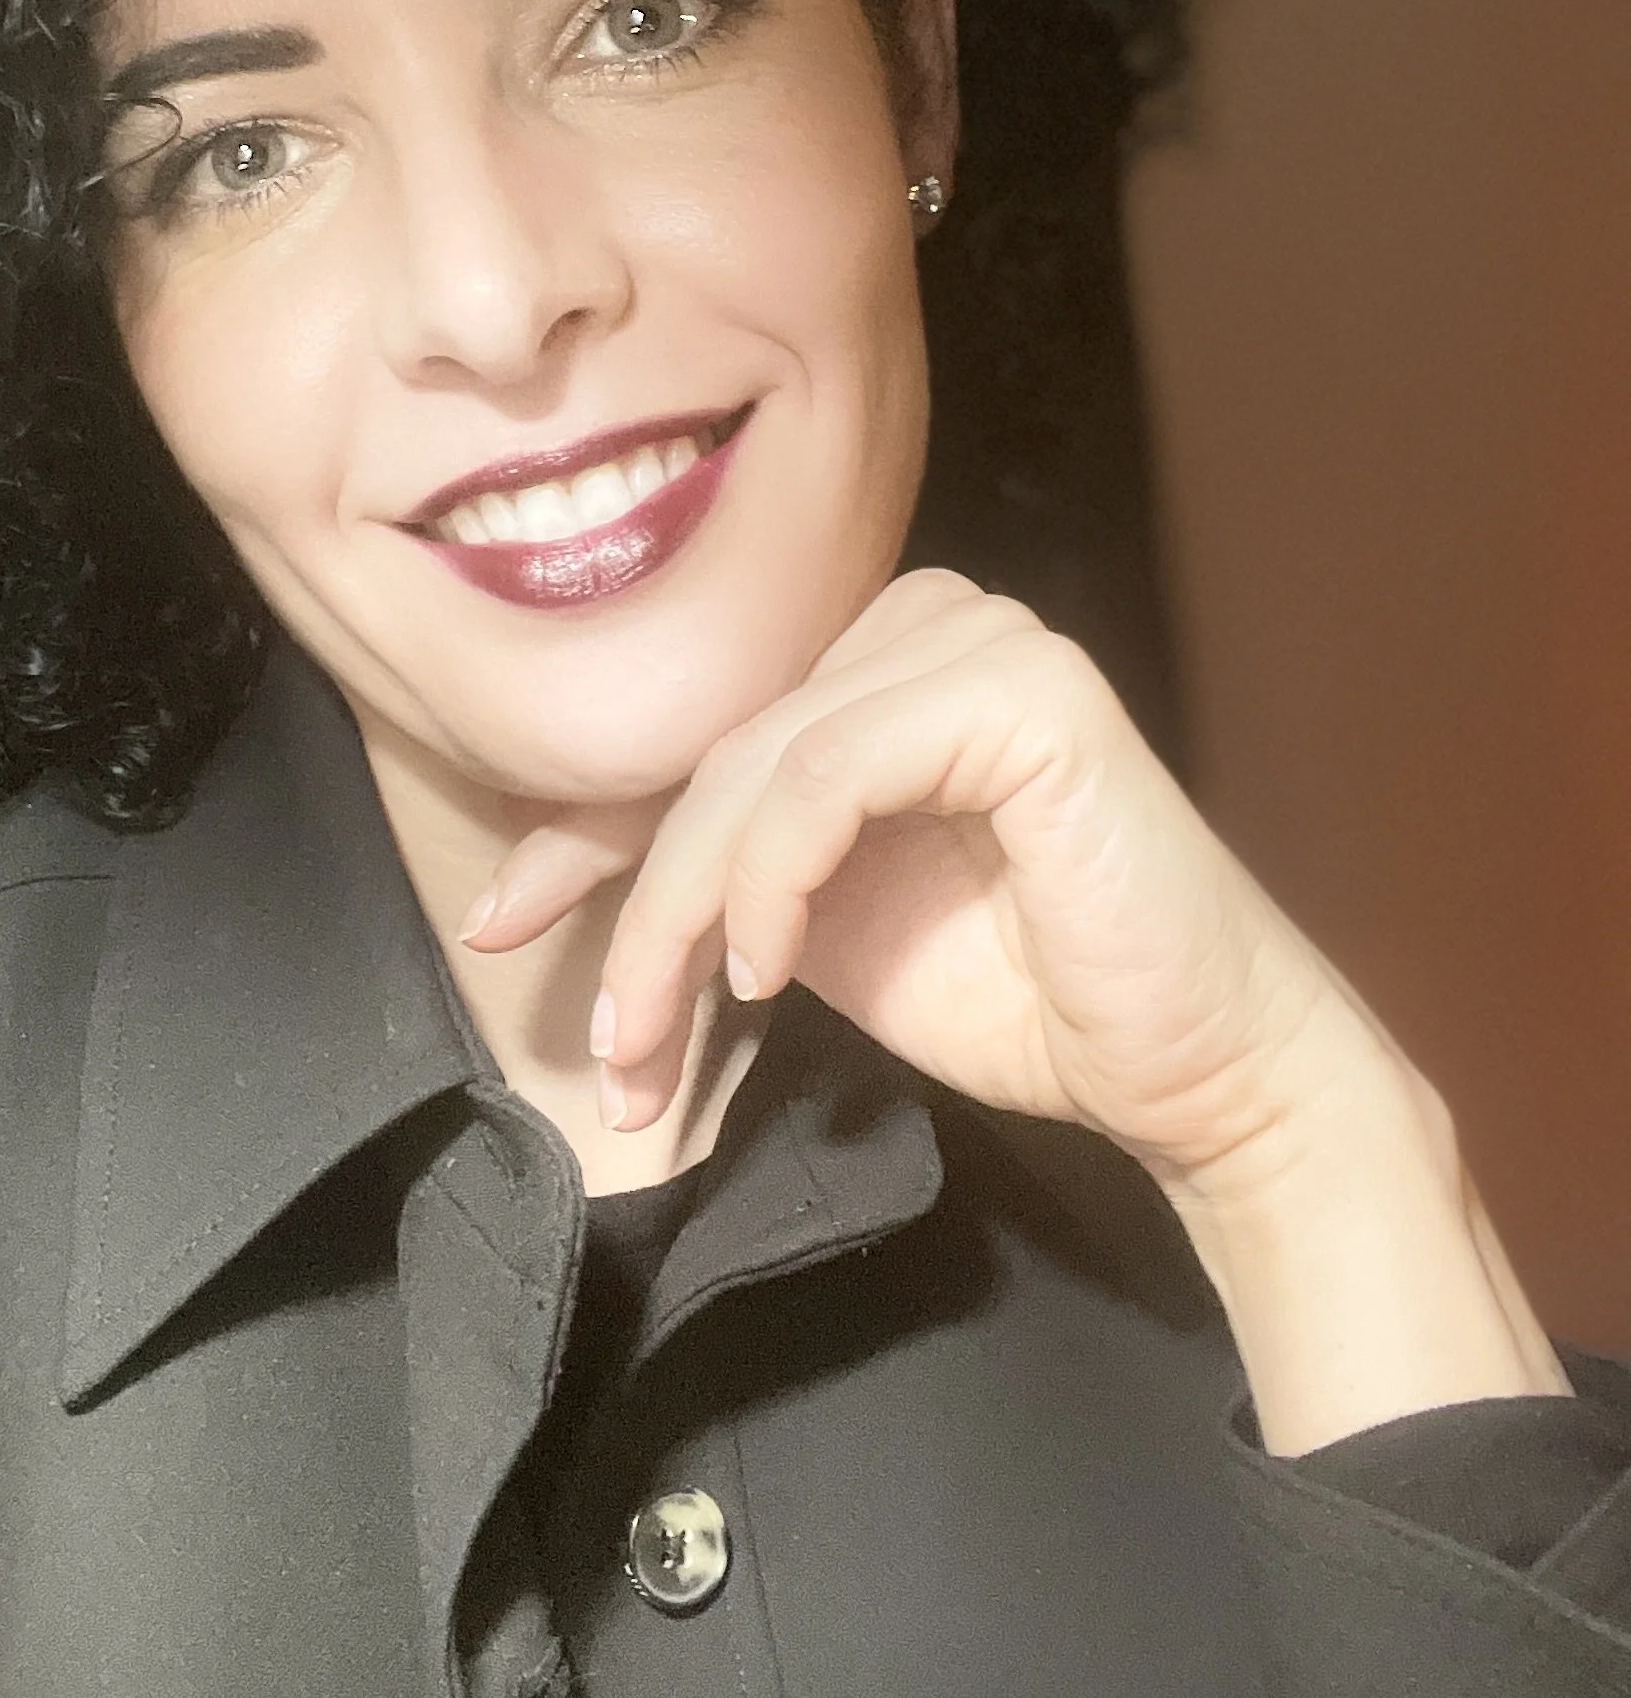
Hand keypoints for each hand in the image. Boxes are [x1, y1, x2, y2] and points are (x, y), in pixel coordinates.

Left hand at [467, 569, 1376, 1195]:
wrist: (1197, 1072)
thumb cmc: (1027, 1000)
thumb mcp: (826, 929)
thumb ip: (730, 873)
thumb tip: (572, 881)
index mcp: (880, 666)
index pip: (702, 736)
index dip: (586, 833)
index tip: (500, 923)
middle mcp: (927, 625)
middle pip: (718, 752)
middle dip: (636, 908)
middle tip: (610, 1047)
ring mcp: (983, 643)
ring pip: (758, 764)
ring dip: (686, 914)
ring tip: (662, 1038)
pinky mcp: (1026, 693)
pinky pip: (832, 770)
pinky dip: (775, 876)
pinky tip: (773, 974)